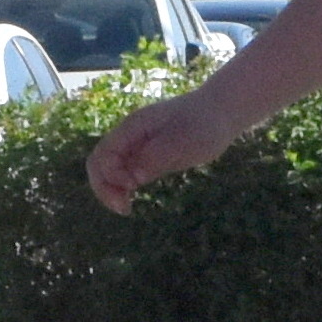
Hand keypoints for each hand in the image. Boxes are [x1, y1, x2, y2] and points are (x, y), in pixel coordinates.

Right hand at [86, 85, 241, 213]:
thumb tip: (134, 178)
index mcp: (132, 128)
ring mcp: (138, 147)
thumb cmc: (205, 124)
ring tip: (126, 209)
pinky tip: (131, 201)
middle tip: (123, 209)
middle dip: (103, 187)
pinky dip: (122, 189)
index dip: (109, 175)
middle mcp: (130, 137)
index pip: (103, 154)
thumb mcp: (183, 142)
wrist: (222, 112)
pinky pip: (124, 174)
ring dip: (111, 190)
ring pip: (110, 171)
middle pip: (99, 163)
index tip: (133, 187)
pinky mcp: (148, 157)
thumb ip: (156, 157)